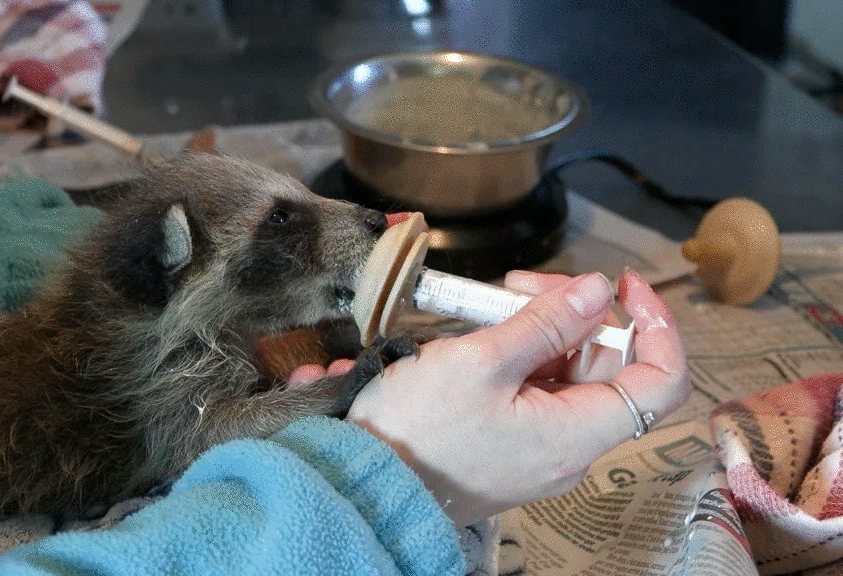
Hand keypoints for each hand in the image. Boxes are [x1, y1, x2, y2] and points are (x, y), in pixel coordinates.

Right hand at [343, 268, 689, 526]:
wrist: (364, 480)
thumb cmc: (414, 431)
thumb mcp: (479, 361)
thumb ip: (546, 321)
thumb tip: (599, 290)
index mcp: (574, 433)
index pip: (661, 382)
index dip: (656, 325)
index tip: (624, 285)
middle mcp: (567, 447)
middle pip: (606, 367)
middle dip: (572, 313)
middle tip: (519, 283)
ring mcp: (540, 447)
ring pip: (567, 373)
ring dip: (538, 328)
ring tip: (488, 305)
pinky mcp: (513, 443)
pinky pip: (535, 389)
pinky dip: (518, 354)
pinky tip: (483, 334)